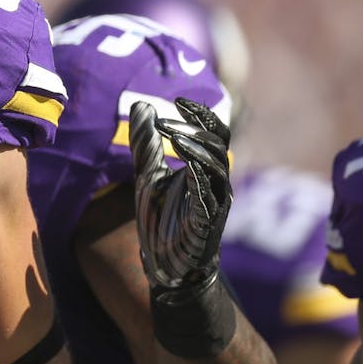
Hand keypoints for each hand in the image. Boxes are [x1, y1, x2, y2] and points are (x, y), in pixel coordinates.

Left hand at [131, 97, 231, 294]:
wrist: (164, 263)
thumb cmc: (162, 217)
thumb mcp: (148, 173)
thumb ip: (146, 143)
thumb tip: (142, 105)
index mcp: (204, 169)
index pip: (214, 133)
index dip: (202, 115)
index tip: (179, 101)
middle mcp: (215, 183)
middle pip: (220, 146)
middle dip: (195, 130)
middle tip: (166, 123)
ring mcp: (214, 204)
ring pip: (220, 170)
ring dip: (198, 151)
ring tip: (174, 139)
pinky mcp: (208, 225)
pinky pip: (211, 200)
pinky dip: (200, 181)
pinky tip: (185, 168)